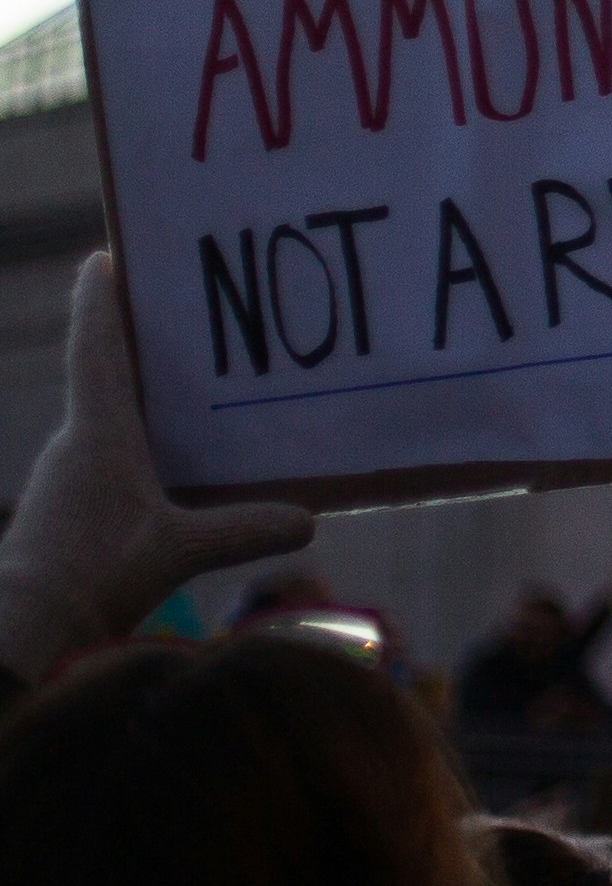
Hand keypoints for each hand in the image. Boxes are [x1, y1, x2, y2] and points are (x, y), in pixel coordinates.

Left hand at [0, 256, 317, 685]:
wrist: (22, 629)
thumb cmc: (95, 574)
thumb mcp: (180, 550)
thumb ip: (246, 529)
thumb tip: (309, 521)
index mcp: (98, 432)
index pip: (99, 347)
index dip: (102, 300)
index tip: (104, 256)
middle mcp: (75, 444)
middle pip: (103, 378)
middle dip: (134, 347)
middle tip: (175, 319)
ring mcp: (65, 478)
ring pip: (105, 423)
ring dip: (137, 403)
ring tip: (186, 394)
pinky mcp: (64, 510)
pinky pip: (104, 461)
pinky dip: (134, 449)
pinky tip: (166, 471)